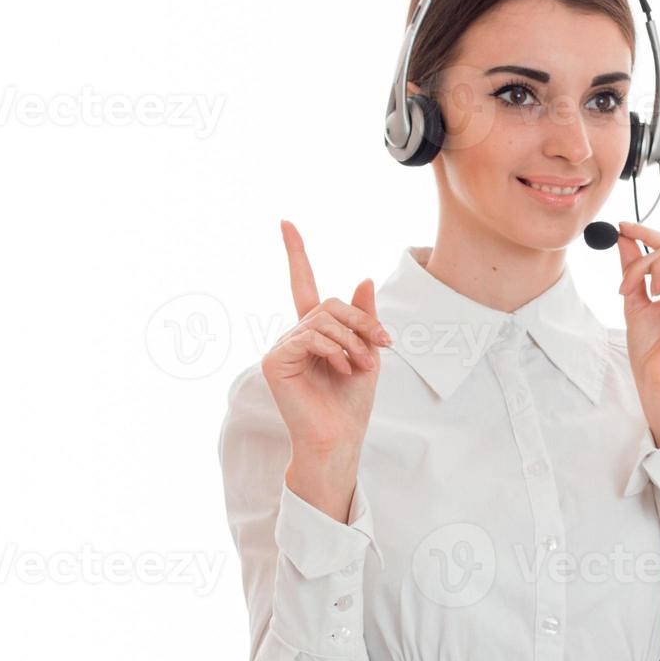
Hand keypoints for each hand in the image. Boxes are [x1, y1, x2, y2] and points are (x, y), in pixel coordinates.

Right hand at [261, 219, 391, 460]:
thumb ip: (364, 317)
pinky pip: (311, 337)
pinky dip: (336, 350)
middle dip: (362, 322)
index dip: (296, 253)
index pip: (303, 283)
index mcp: (313, 331)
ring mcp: (282, 347)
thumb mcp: (368, 352)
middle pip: (330, 303)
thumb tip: (363, 277)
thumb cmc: (351, 402)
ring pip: (324, 320)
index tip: (286, 223)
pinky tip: (344, 369)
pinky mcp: (276, 360)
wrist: (339, 437)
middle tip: (383, 346)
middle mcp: (293, 334)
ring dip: (354, 341)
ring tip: (364, 366)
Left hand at [615, 221, 659, 440]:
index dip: (648, 234)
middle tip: (628, 282)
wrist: (656, 380)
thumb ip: (633, 269)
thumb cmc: (650, 351)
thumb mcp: (635, 300)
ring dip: (658, 266)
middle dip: (648, 255)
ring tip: (650, 293)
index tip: (621, 228)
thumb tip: (623, 238)